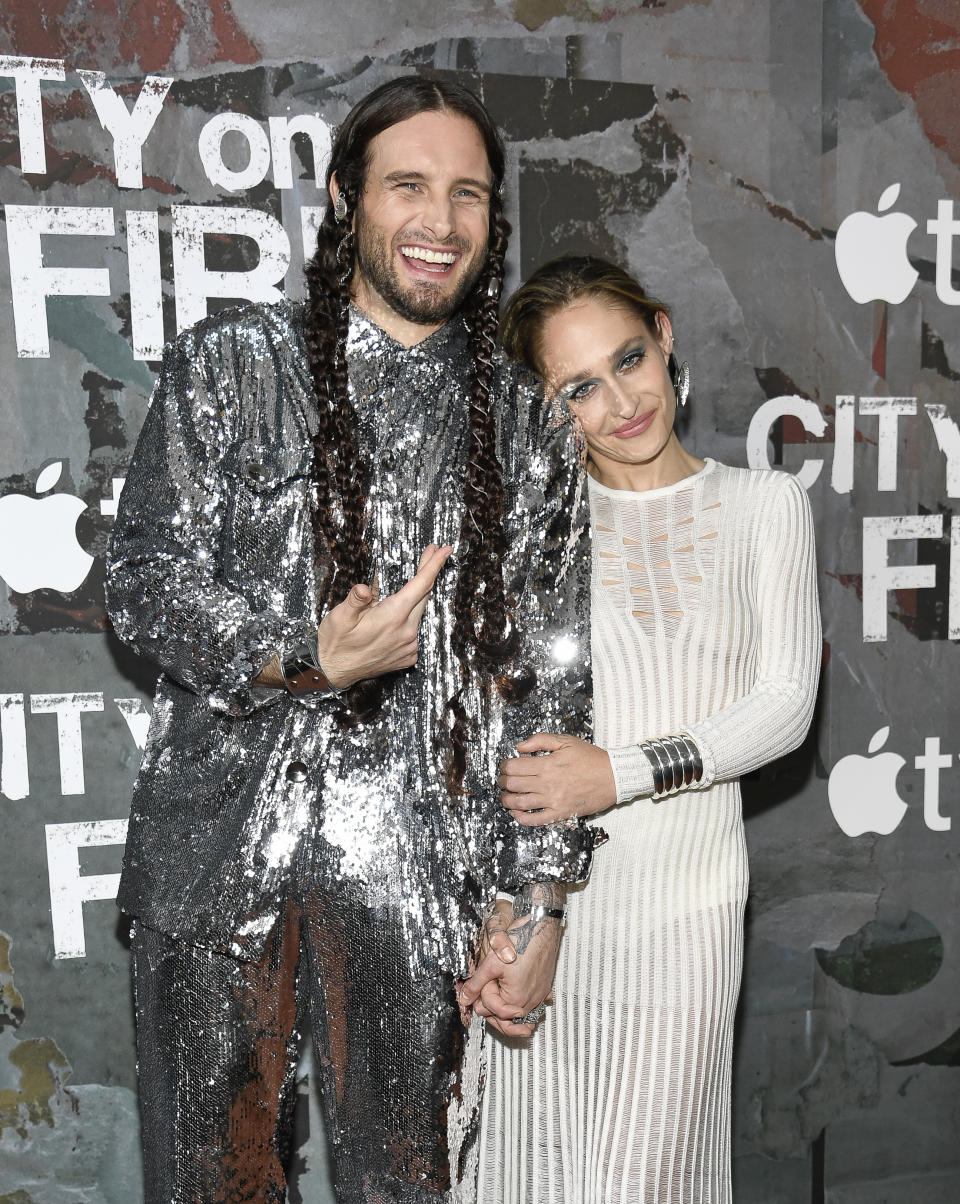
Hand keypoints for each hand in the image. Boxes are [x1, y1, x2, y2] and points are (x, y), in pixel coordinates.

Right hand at [315, 544, 451, 687]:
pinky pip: (414, 631)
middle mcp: (407, 631)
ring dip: (416, 597)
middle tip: (430, 553)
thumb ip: (354, 600)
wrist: (334, 672)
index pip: (421, 584)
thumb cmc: (335, 643)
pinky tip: (395, 619)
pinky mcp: (408, 656)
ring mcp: (409, 646)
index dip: (434, 564)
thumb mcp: (339, 617)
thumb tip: (364, 588)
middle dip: (428, 572)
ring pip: (419, 613)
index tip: (445, 550)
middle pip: (424, 595)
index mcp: (392, 617)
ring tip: (405, 588)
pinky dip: (408, 619)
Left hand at [458, 894, 560, 1037]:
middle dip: (494, 1008)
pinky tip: (518, 995)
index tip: (478, 991)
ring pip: (521, 1013)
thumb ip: (476, 984)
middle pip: (508, 1018)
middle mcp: (531, 1000)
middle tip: (484, 996)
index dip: (481, 1000)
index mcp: (516, 998)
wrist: (541, 928)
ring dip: (509, 1007)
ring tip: (498, 997)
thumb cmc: (521, 942)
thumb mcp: (490, 964)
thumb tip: (464, 998)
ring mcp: (540, 995)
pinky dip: (524, 1002)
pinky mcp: (545, 988)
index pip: (492, 1010)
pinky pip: (534, 1003)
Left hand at [499, 733, 615, 825]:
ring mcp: (553, 800)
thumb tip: (519, 747)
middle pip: (512, 785)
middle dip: (502, 782)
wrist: (613, 776)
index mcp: (546, 764)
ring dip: (506, 800)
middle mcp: (547, 783)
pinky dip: (521, 818)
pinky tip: (516, 813)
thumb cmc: (590, 758)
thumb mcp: (565, 741)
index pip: (514, 767)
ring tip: (504, 796)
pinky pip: (536, 820)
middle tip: (502, 780)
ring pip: (519, 803)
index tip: (505, 766)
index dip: (504, 766)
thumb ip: (540, 740)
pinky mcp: (561, 813)